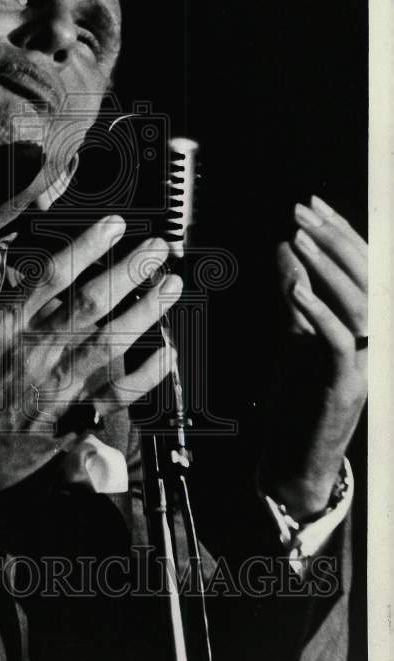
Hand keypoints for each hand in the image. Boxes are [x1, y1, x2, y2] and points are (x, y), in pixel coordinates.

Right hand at [0, 218, 180, 525]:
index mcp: (0, 327)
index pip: (52, 275)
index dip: (87, 245)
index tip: (113, 225)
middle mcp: (32, 353)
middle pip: (91, 302)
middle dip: (129, 270)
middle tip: (156, 249)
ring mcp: (54, 388)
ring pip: (110, 342)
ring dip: (145, 311)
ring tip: (171, 286)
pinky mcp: (67, 421)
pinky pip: (116, 396)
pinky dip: (145, 375)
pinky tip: (167, 354)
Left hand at [263, 195, 366, 520]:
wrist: (297, 456)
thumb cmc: (299, 396)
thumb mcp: (295, 334)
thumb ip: (296, 294)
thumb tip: (287, 248)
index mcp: (366, 324)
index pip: (363, 268)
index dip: (342, 232)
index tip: (313, 204)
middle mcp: (374, 341)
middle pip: (370, 279)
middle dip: (336, 240)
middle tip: (304, 212)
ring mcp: (365, 364)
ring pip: (362, 306)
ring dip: (329, 270)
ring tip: (299, 240)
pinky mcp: (346, 387)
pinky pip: (339, 344)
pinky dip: (318, 313)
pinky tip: (295, 292)